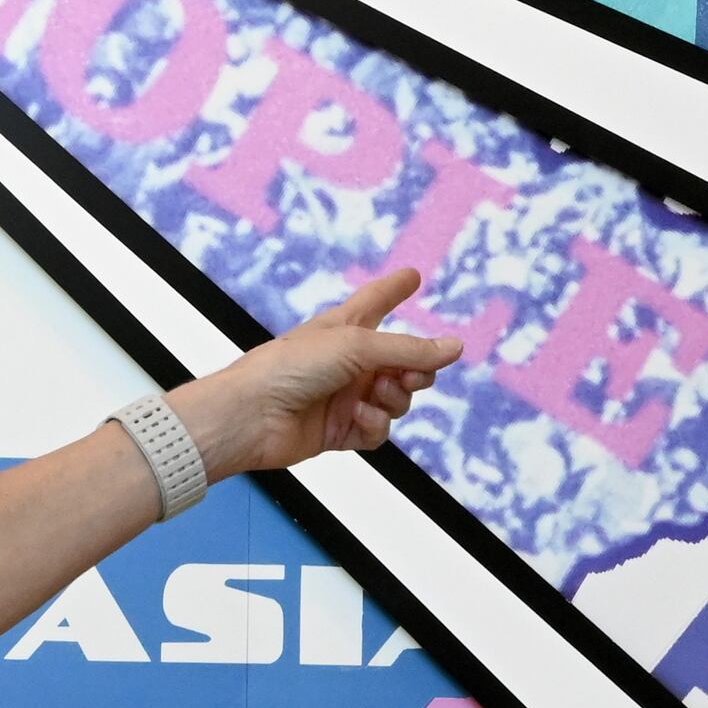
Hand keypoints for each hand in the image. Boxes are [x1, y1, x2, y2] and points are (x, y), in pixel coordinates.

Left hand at [169, 269, 464, 479]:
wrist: (252, 416)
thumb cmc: (290, 367)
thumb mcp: (356, 345)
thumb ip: (409, 349)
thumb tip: (455, 347)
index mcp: (345, 328)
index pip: (376, 302)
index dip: (394, 289)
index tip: (412, 276)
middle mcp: (348, 361)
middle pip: (404, 363)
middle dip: (416, 370)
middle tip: (409, 374)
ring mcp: (345, 396)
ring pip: (397, 400)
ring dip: (394, 398)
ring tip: (374, 395)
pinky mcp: (340, 431)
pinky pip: (378, 430)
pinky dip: (375, 425)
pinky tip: (359, 417)